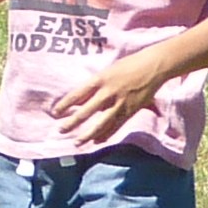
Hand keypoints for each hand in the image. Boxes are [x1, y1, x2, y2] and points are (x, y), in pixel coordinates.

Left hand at [47, 49, 177, 147]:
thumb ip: (96, 85)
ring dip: (87, 134)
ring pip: (100, 123)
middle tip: (61, 130)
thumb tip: (82, 99)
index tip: (55, 112)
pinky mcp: (130, 111)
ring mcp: (119, 103)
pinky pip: (115, 126)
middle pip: (85, 111)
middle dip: (72, 122)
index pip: (77, 94)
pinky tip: (97, 141)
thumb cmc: (129, 64)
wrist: (153, 66)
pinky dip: (105, 134)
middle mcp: (107, 92)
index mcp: (99, 79)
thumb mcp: (108, 70)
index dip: (65, 104)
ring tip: (77, 142)